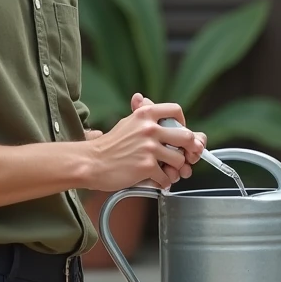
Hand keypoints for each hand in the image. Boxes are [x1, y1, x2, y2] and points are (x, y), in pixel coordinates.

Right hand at [83, 97, 204, 191]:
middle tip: (181, 155)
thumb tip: (142, 99)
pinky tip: (155, 180)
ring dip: (175, 169)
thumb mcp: (127, 122)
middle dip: (188, 149)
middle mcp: (149, 128)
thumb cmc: (109, 146)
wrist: (92, 162)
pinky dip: (163, 182)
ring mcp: (149, 148)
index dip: (182, 122)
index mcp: (145, 114)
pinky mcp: (147, 166)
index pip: (176, 110)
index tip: (179, 131)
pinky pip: (167, 177)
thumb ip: (141, 113)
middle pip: (187, 137)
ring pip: (179, 160)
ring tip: (165, 170)